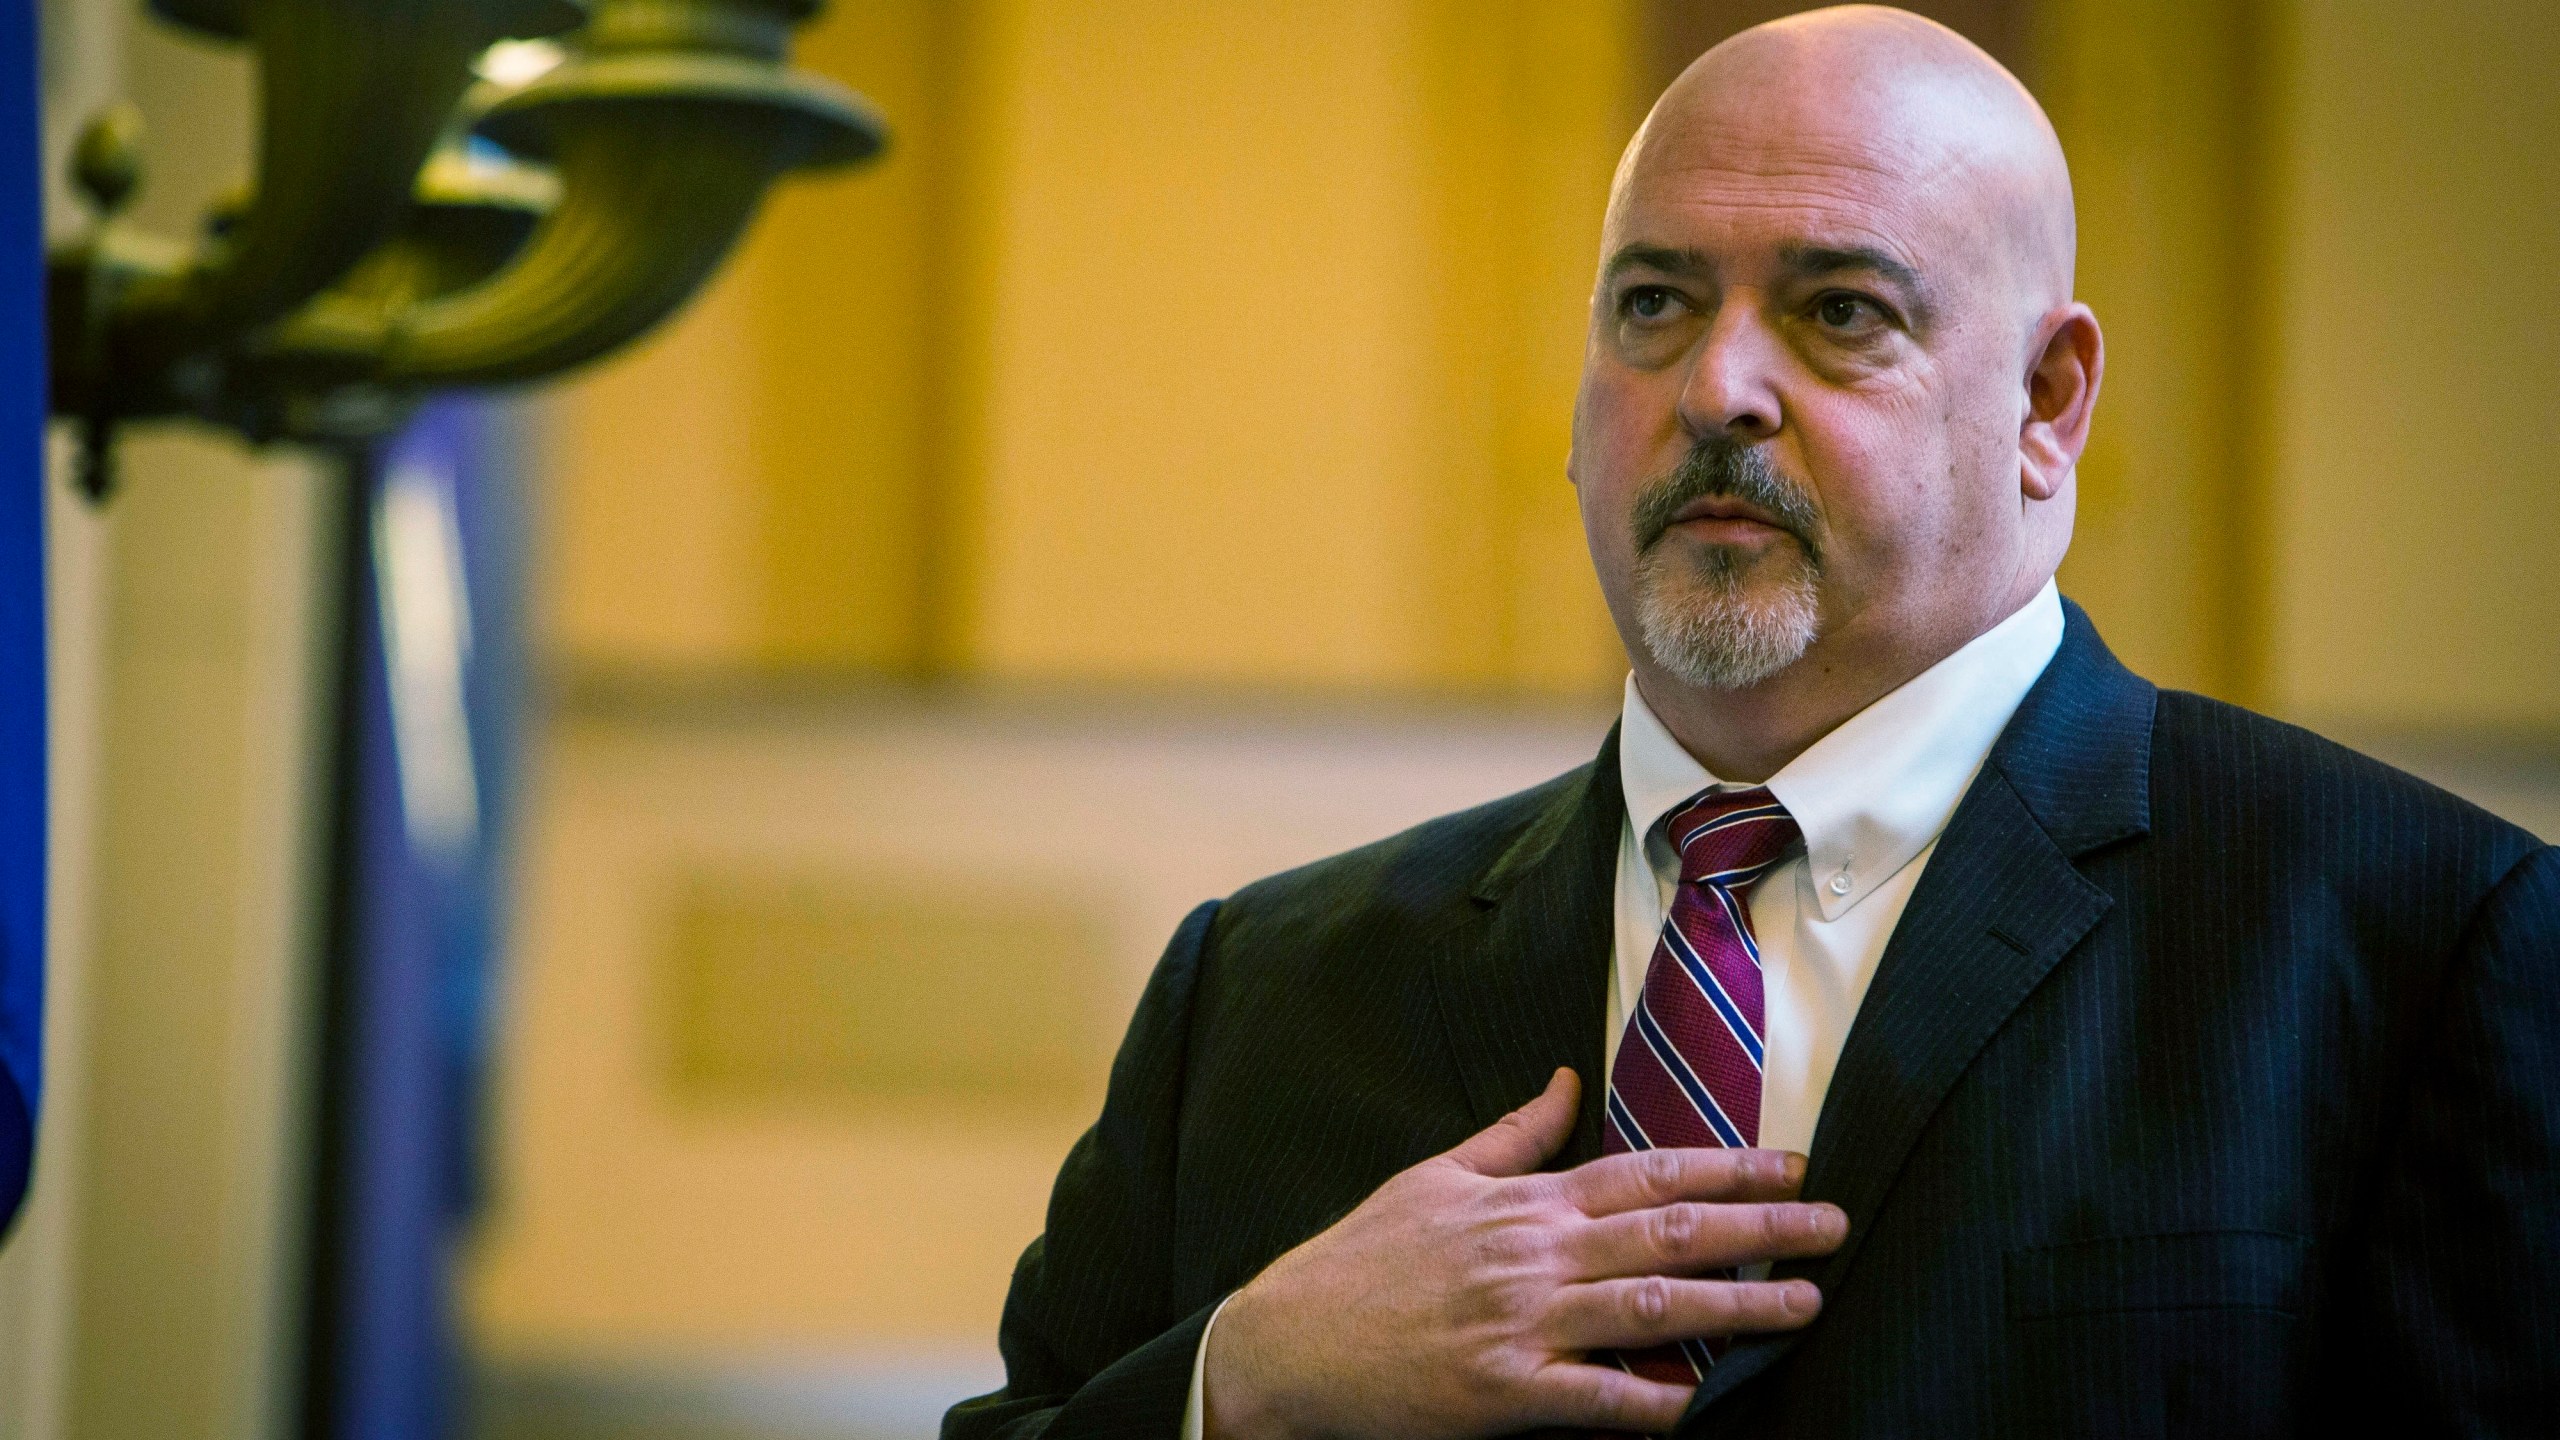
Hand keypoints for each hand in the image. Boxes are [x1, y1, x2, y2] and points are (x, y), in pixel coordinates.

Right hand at [1202, 1068, 1846, 1439]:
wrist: (1287, 1339)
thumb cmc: (1361, 1258)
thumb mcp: (1434, 1174)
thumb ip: (1514, 1133)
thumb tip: (1567, 1077)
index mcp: (1525, 1202)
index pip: (1647, 1172)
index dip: (1728, 1165)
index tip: (1793, 1164)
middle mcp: (1535, 1255)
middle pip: (1670, 1232)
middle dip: (1762, 1227)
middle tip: (1835, 1226)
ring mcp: (1522, 1323)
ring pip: (1652, 1309)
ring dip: (1737, 1306)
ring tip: (1804, 1303)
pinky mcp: (1502, 1391)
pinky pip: (1593, 1398)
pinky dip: (1651, 1403)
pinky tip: (1704, 1405)